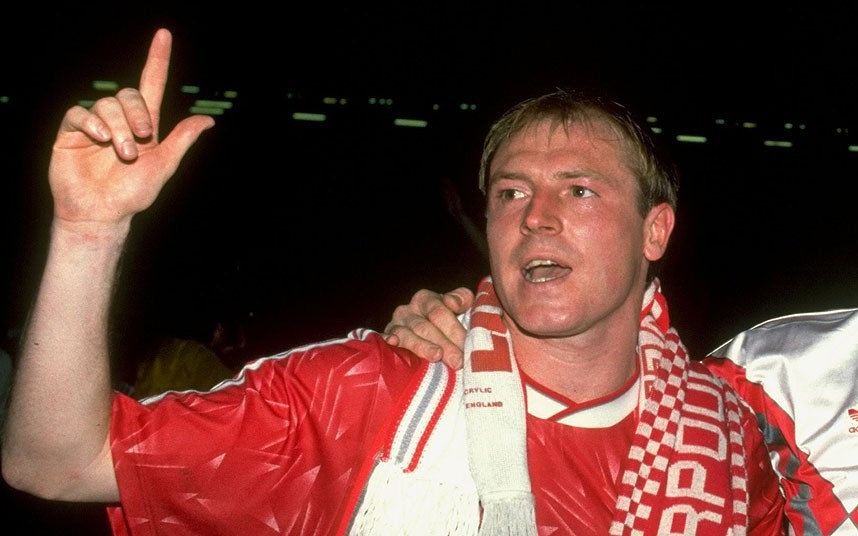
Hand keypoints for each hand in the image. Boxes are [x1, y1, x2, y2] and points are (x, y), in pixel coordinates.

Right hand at [48, 28, 213, 228]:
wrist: (102, 213)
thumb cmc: (133, 194)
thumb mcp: (163, 165)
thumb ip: (182, 140)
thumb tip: (208, 121)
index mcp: (144, 125)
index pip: (151, 84)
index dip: (157, 59)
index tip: (164, 34)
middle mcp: (120, 121)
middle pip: (128, 95)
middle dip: (137, 115)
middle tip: (142, 140)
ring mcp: (94, 125)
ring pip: (106, 105)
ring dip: (117, 127)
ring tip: (123, 152)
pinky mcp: (71, 133)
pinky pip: (79, 114)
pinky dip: (91, 123)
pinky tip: (99, 139)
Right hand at [383, 287, 473, 368]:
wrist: (431, 336)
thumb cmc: (449, 322)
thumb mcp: (460, 305)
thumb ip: (462, 299)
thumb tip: (452, 302)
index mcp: (425, 299)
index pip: (439, 312)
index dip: (453, 329)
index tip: (465, 346)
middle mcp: (407, 310)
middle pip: (424, 326)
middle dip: (443, 344)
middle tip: (457, 361)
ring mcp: (394, 325)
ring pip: (406, 335)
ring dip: (422, 346)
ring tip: (436, 356)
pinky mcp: (385, 340)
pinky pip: (384, 340)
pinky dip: (387, 341)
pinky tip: (393, 343)